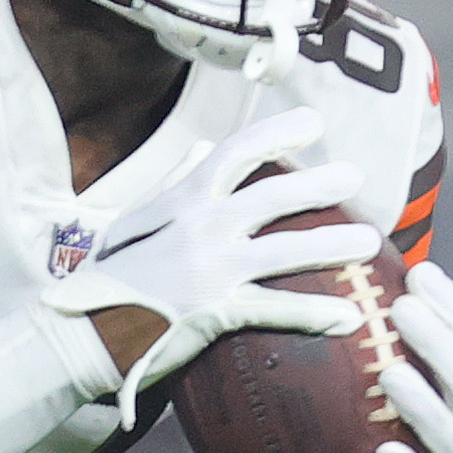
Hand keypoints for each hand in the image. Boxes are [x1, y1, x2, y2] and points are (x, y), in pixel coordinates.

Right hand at [44, 112, 379, 424]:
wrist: (83, 331)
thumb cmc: (108, 276)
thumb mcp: (134, 219)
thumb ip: (175, 181)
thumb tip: (202, 145)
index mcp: (183, 200)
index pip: (235, 153)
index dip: (276, 133)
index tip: (313, 122)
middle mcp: (201, 226)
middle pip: (271, 196)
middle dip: (318, 184)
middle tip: (355, 176)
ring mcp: (211, 269)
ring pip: (284, 250)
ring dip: (331, 245)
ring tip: (369, 242)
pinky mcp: (217, 312)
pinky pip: (278, 310)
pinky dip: (316, 314)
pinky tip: (351, 318)